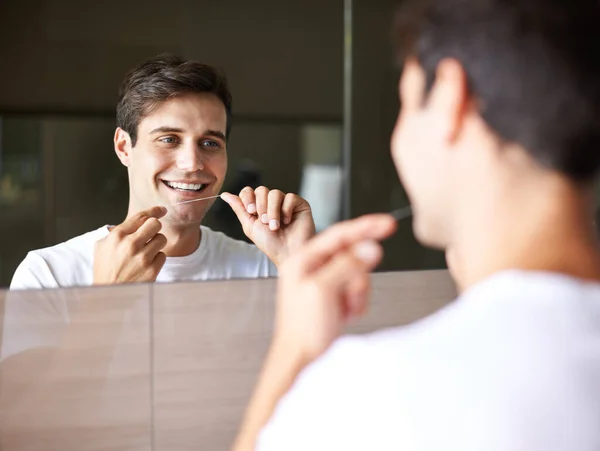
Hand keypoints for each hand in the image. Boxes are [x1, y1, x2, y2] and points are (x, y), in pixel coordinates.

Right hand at [93, 206, 167, 284]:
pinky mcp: (152, 270)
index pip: (141, 216)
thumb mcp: (101, 247)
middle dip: (155, 227)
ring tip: (147, 252)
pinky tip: (147, 264)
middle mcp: (130, 244)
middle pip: (155, 224)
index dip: (154, 211)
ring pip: (162, 239)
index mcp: (117, 236)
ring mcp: (142, 257)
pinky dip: (157, 258)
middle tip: (151, 234)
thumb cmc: (104, 270)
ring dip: (156, 244)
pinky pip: (163, 255)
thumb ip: (115, 233)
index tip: (161, 210)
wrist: (108, 294)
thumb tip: (132, 223)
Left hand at [221, 186, 315, 266]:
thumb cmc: (270, 244)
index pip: (249, 191)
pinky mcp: (300, 204)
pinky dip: (287, 210)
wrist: (287, 253)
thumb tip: (224, 194)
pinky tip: (288, 221)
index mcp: (259, 206)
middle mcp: (272, 203)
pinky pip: (290, 197)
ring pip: (275, 193)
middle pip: (261, 189)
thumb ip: (239, 208)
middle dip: (261, 206)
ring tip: (275, 226)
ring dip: (273, 211)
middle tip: (264, 221)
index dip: (248, 197)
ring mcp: (286, 202)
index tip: (251, 211)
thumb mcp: (250, 226)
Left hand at [273, 214, 396, 364]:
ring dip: (357, 293)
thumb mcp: (324, 290)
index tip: (388, 224)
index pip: (339, 234)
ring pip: (358, 273)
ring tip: (344, 310)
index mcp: (303, 260)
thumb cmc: (304, 327)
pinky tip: (345, 316)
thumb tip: (370, 247)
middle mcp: (312, 268)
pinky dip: (357, 303)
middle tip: (352, 294)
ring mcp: (324, 282)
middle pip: (351, 255)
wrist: (302, 360)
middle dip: (358, 276)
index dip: (365, 227)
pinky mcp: (334, 297)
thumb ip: (348, 265)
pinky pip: (358, 290)